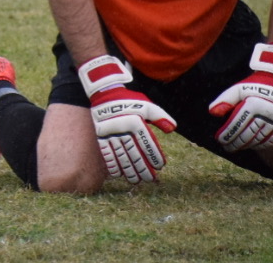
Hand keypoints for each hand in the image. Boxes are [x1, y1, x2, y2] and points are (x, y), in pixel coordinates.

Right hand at [79, 55, 175, 182]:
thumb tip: (172, 129)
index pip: (147, 143)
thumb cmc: (130, 100)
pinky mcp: (100, 135)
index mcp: (135, 121)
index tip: (160, 167)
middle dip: (142, 168)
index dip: (154, 156)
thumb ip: (160, 117)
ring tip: (136, 181)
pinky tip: (118, 174)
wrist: (104, 92)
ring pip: (120, 155)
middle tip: (150, 179)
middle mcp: (122, 128)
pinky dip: (112, 164)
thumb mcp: (147, 105)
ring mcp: (110, 133)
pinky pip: (106, 152)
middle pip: (134, 152)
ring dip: (128, 170)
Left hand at [209, 42, 272, 151]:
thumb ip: (224, 100)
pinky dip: (261, 145)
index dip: (228, 133)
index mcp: (253, 104)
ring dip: (247, 145)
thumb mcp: (235, 89)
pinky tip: (252, 146)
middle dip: (236, 143)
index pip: (237, 123)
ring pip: (259, 138)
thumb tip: (212, 113)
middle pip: (248, 133)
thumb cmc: (250, 87)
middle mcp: (265, 113)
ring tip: (236, 148)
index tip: (219, 139)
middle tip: (226, 148)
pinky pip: (271, 139)